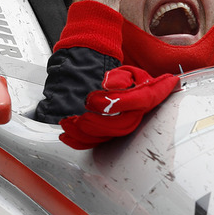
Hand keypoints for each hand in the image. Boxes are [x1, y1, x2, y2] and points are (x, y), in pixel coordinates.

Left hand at [59, 66, 178, 149]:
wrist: (134, 90)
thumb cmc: (132, 81)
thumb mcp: (129, 72)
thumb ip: (120, 77)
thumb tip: (109, 85)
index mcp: (146, 95)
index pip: (137, 101)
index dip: (116, 103)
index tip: (93, 100)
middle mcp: (138, 114)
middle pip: (123, 126)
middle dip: (98, 124)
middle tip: (81, 119)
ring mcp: (125, 126)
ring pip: (109, 137)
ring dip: (86, 134)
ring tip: (67, 125)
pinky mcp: (113, 134)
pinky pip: (99, 142)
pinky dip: (81, 142)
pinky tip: (68, 136)